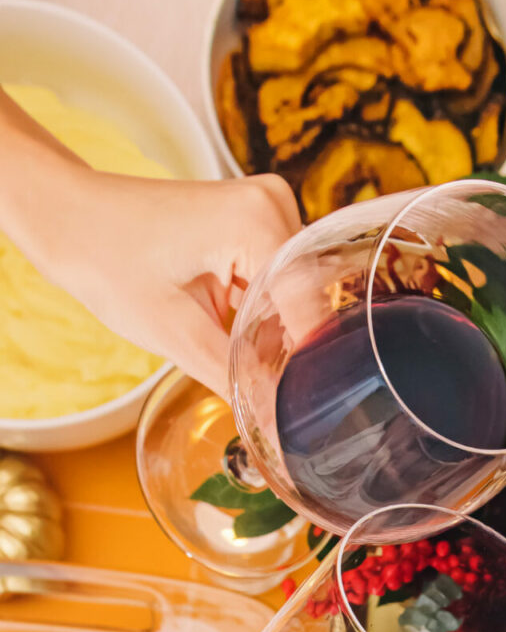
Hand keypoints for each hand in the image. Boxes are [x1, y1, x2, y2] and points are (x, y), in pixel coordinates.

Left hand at [0, 90, 300, 394]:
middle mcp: (274, 204)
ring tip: (238, 355)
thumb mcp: (175, 334)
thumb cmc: (106, 261)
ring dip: (276, 332)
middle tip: (266, 396)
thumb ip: (236, 381)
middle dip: (292, 350)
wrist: (70, 217)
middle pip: (309, 301)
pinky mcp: (257, 218)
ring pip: (297, 293)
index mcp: (257, 222)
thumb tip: (279, 427)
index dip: (309, 367)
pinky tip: (232, 328)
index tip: (304, 415)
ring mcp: (269, 206)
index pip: (311, 311)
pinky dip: (263, 311)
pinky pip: (281, 278)